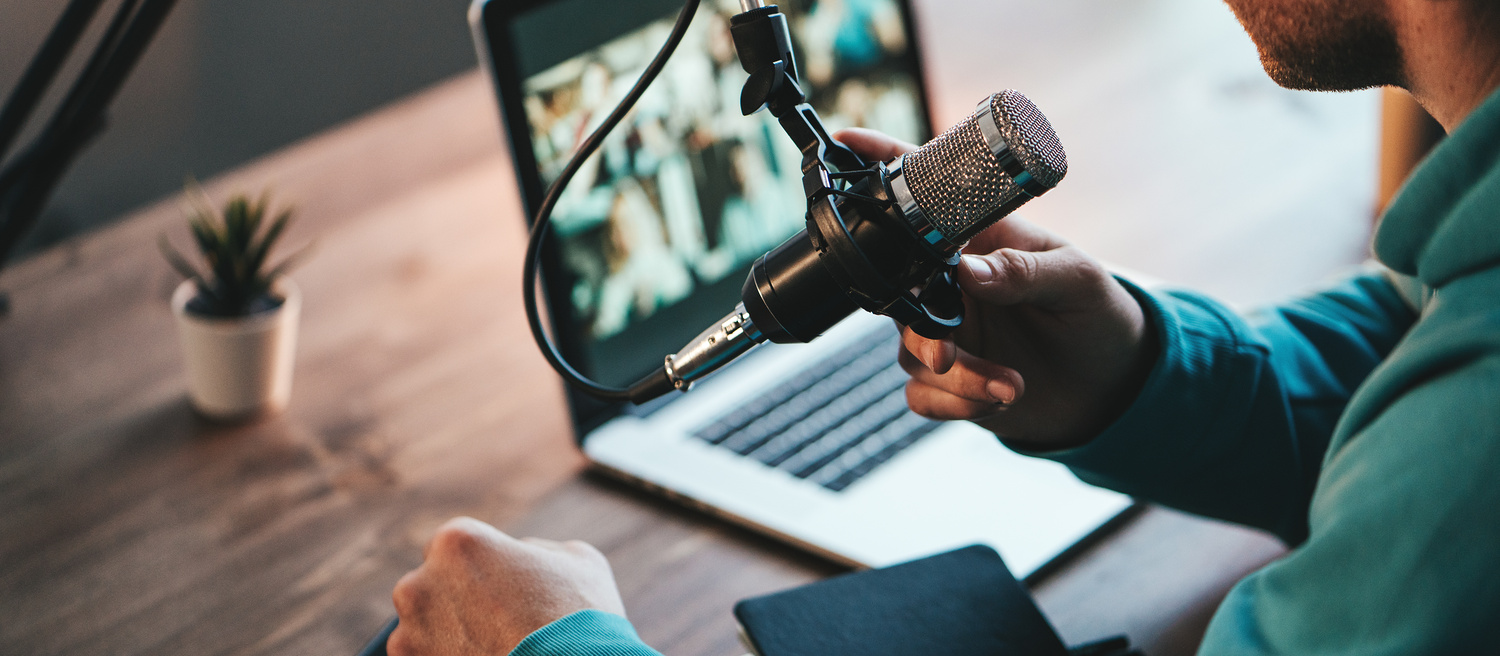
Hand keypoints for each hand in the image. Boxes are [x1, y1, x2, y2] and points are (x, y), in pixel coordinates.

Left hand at [388, 517, 625, 655]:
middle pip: (430, 585)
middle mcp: (419, 582)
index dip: (476, 566)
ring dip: (445, 635)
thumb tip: (520, 555)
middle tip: (495, 623)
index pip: (451, 546)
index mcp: (458, 542)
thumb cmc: (582, 620)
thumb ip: (536, 550)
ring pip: (422, 627)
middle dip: (455, 600)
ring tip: (492, 649)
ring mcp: (409, 633)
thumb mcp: (578, 561)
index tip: (496, 588)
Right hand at [835, 128, 1156, 449]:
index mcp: (979, 240)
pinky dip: (955, 404)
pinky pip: (921, 395)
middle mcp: (952, 283)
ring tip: (1011, 385)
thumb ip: (1024, 270)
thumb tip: (969, 270)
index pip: (924, 199)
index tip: (849, 143)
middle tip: (947, 354)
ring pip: (910, 353)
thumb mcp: (1077, 281)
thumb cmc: (1098, 315)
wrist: (1114, 387)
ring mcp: (947, 330)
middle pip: (899, 293)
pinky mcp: (950, 380)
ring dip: (957, 377)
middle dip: (919, 330)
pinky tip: (1000, 399)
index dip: (882, 165)